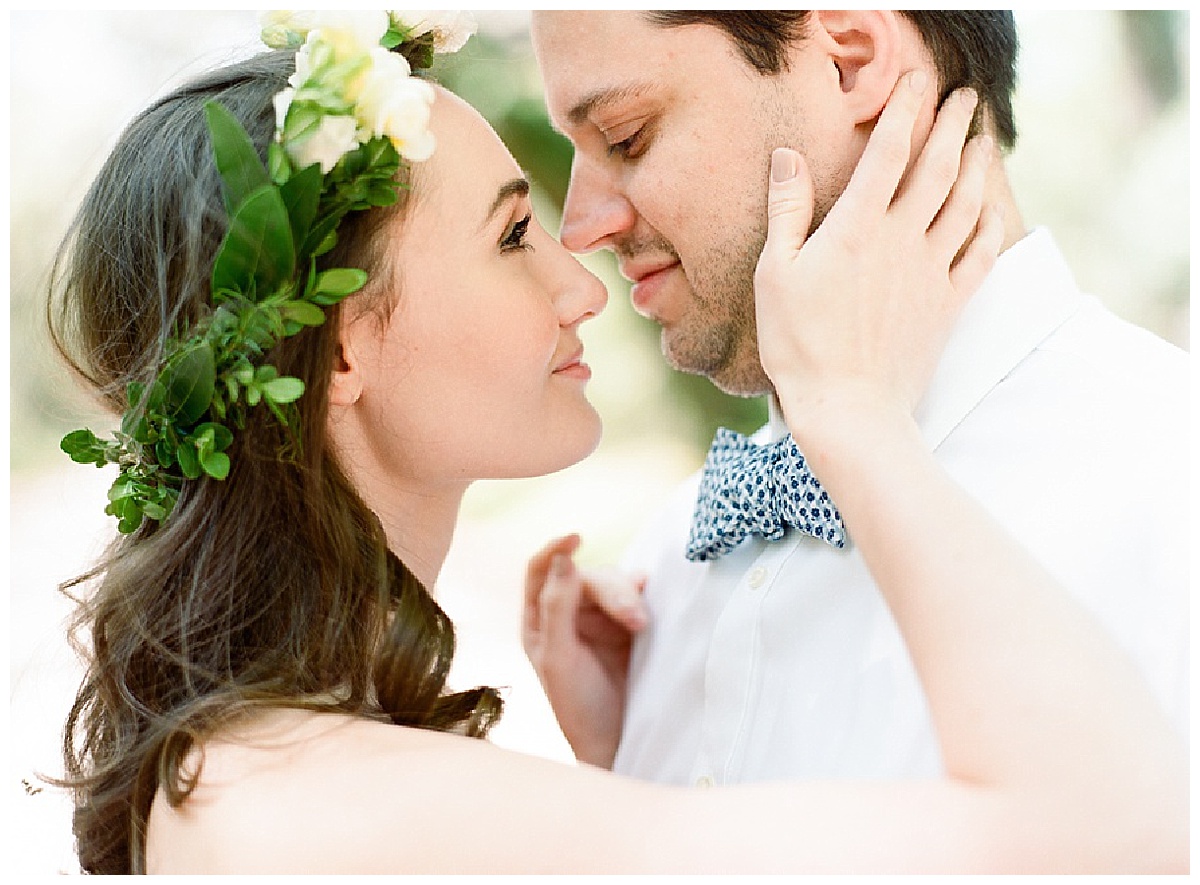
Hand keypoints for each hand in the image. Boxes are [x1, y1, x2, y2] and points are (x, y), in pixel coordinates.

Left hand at [522, 534, 647, 768]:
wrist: (615, 742)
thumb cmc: (577, 707)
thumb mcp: (559, 659)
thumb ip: (558, 607)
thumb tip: (564, 559)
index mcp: (539, 619)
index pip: (540, 570)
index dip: (555, 549)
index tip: (577, 537)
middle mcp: (567, 613)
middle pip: (586, 577)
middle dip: (612, 591)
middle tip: (636, 620)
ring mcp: (599, 619)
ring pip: (614, 585)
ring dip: (630, 597)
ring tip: (643, 625)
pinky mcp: (627, 627)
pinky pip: (636, 597)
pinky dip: (643, 596)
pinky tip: (652, 603)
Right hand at [755, 71, 1004, 441]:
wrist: (849, 408)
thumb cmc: (800, 344)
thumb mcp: (775, 273)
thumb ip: (787, 210)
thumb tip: (788, 157)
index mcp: (858, 226)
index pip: (889, 152)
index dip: (905, 110)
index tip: (916, 81)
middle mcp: (903, 239)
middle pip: (938, 168)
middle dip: (953, 126)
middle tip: (965, 98)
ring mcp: (931, 272)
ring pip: (965, 205)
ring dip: (978, 167)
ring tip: (984, 141)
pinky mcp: (948, 305)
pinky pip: (980, 256)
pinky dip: (991, 228)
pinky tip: (993, 213)